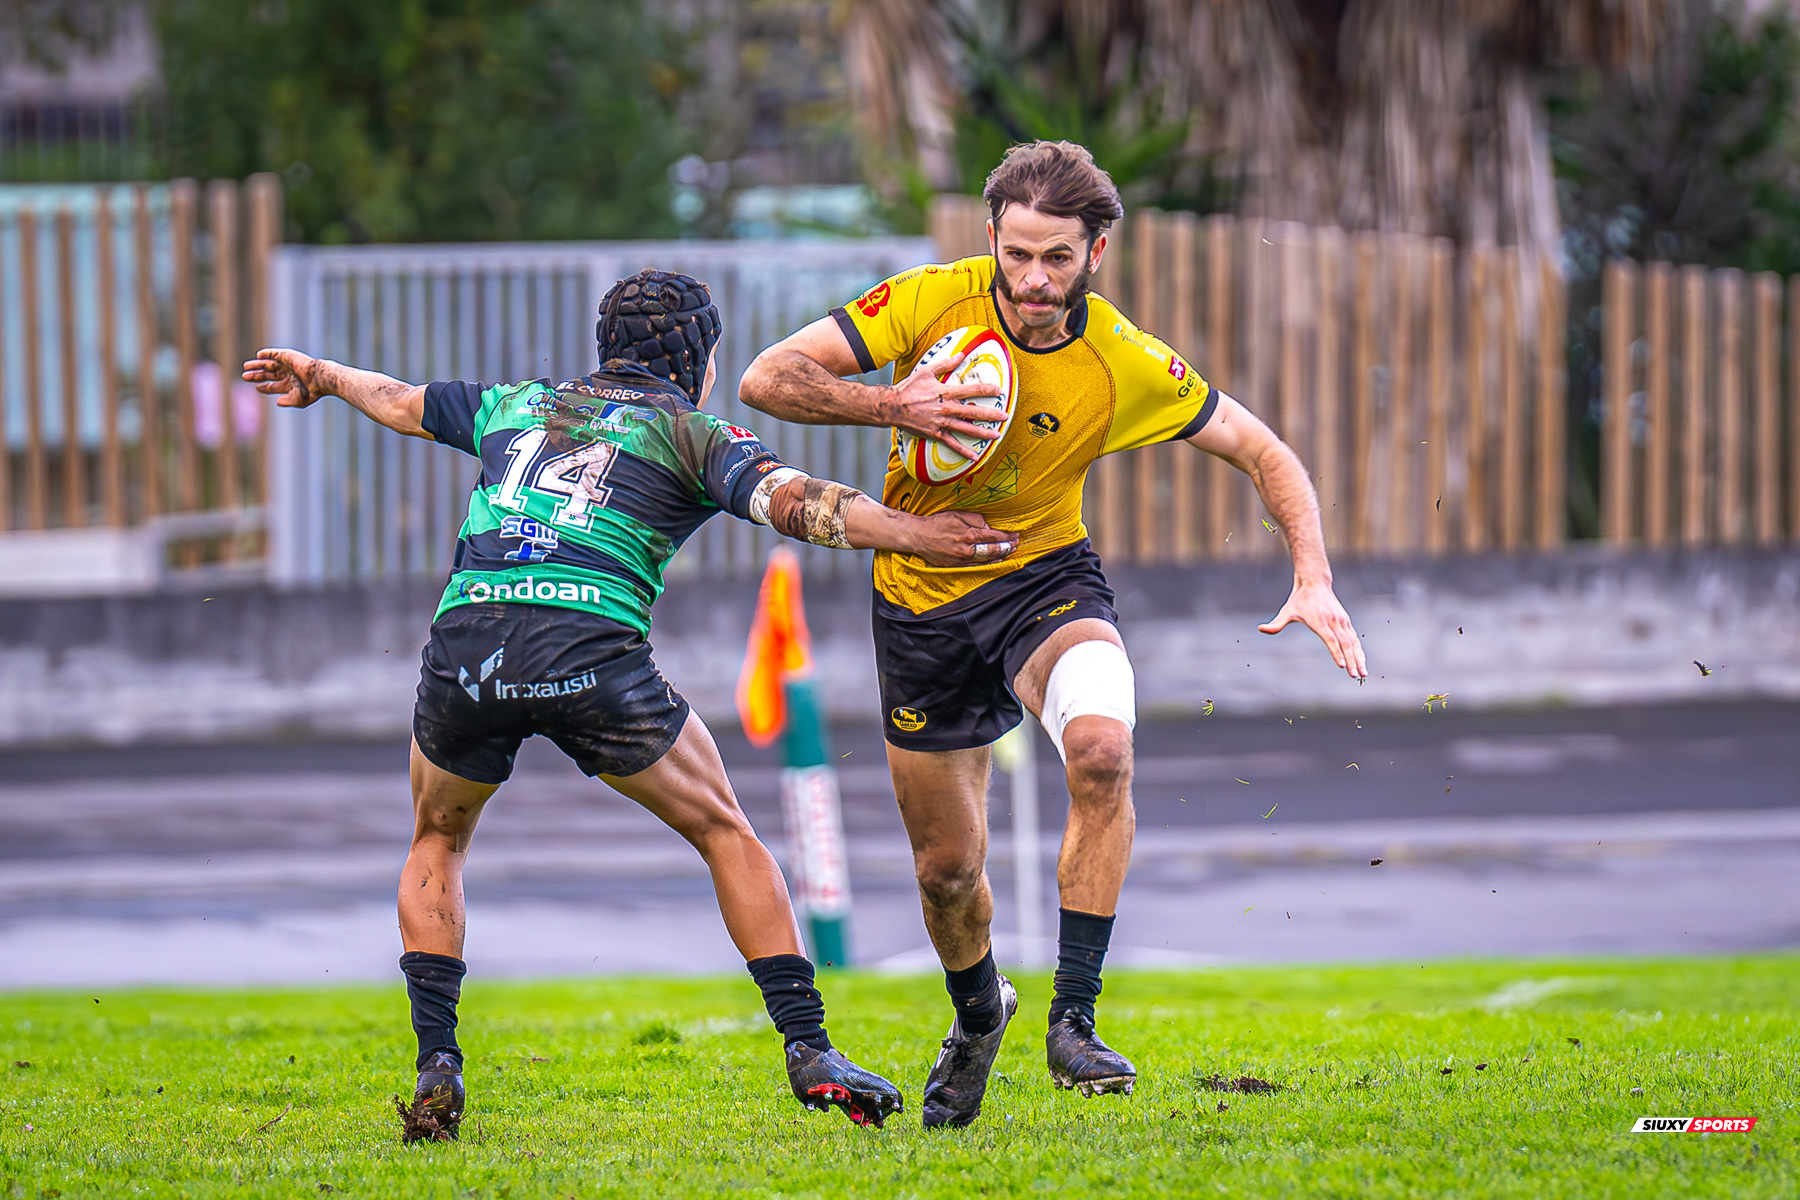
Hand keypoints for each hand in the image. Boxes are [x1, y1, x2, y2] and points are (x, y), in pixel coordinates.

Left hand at [243, 348, 322, 407]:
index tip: (256, 387)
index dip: (264, 386)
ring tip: (246, 366)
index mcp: (290, 385)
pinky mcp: (288, 356)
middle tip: (244, 376)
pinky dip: (267, 354)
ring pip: (268, 364)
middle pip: (268, 375)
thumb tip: (277, 402)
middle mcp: (287, 374)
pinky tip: (258, 356)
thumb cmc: (311, 391)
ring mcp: (287, 365)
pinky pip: (275, 354)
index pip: (273, 386)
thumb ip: (287, 401)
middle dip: (256, 376)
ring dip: (257, 365)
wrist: (319, 378)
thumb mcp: (298, 400)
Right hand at [884, 351, 1009, 459]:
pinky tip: (975, 457)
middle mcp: (946, 408)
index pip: (972, 390)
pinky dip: (964, 452)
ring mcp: (942, 422)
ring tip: (996, 435)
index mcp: (946, 392)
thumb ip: (946, 363)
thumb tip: (961, 354)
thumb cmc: (909, 388)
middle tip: (1005, 416)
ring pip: (967, 429)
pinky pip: (952, 444)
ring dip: (983, 433)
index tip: (999, 391)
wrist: (892, 406)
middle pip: (974, 411)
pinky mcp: (936, 434)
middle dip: (992, 414)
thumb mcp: (926, 371)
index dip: (988, 390)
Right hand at [910, 510, 1018, 567]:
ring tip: (1009, 552)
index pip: (993, 537)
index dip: (1007, 537)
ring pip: (986, 560)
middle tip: (1016, 544)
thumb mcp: (957, 515)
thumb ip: (975, 520)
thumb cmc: (937, 523)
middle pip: (992, 550)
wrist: (918, 536)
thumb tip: (988, 527)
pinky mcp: (956, 566)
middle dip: (1006, 547)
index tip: (1015, 535)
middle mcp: (966, 549)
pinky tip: (994, 562)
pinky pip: (975, 567)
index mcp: (968, 535)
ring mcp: (961, 560)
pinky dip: (987, 564)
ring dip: (999, 556)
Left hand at [1259, 580, 1367, 680]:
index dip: (1336, 653)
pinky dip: (1359, 650)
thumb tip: (1260, 629)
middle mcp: (1334, 622)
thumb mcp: (1287, 611)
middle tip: (1356, 676)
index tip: (1342, 666)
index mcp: (1320, 621)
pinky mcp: (1346, 621)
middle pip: (1345, 644)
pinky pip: (1354, 638)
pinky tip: (1362, 661)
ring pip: (1353, 642)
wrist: (1315, 583)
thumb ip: (1276, 624)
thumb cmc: (1299, 599)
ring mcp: (1342, 621)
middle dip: (1352, 661)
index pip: (1330, 640)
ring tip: (1363, 673)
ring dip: (1359, 658)